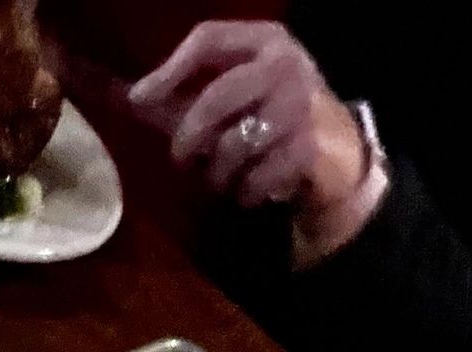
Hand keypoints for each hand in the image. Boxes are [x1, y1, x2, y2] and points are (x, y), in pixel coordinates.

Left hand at [128, 21, 368, 223]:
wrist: (339, 158)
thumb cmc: (277, 123)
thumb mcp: (241, 97)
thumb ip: (189, 96)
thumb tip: (132, 99)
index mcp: (266, 41)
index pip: (209, 39)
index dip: (169, 70)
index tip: (138, 99)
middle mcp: (286, 64)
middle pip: (214, 98)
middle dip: (188, 137)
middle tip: (182, 159)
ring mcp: (301, 105)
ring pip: (231, 146)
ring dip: (218, 174)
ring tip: (224, 179)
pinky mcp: (308, 148)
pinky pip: (253, 178)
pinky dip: (244, 193)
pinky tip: (251, 190)